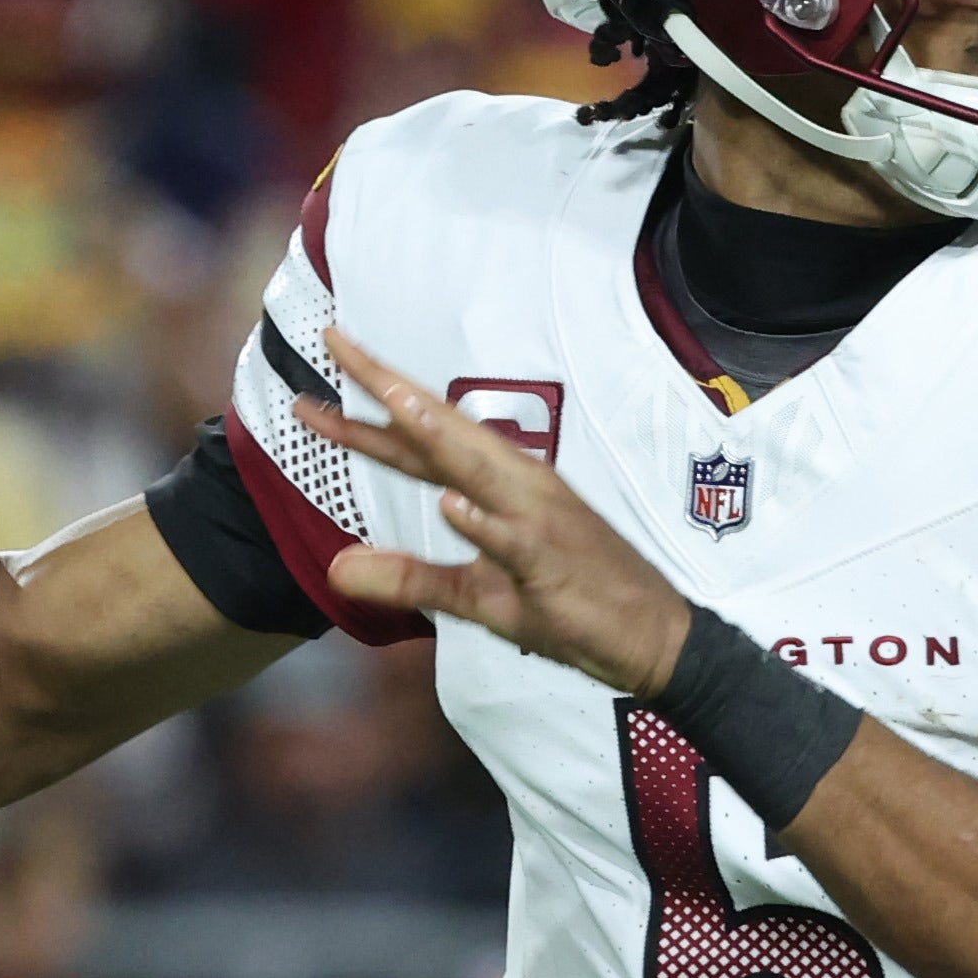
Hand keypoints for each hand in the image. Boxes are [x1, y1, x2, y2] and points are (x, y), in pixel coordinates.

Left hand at [303, 324, 696, 691]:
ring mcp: (538, 520)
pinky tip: (454, 507)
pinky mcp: (555, 562)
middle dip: (388, 387)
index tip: (322, 376)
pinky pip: (515, 540)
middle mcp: (518, 486)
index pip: (424, 442)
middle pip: (442, 431)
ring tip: (392, 399)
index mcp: (498, 487)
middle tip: (333, 342)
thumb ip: (410, 579)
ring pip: (479, 468)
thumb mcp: (479, 598)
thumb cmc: (574, 605)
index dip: (372, 409)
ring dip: (436, 433)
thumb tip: (338, 569)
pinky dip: (484, 524)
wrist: (656, 636)